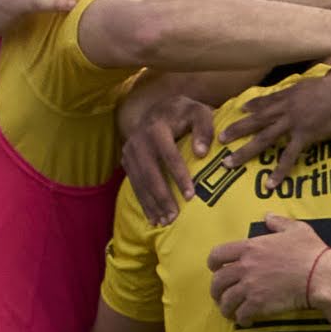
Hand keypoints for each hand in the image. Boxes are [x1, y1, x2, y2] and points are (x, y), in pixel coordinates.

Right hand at [118, 75, 221, 225]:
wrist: (159, 109)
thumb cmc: (185, 113)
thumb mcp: (199, 112)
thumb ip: (204, 128)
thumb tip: (201, 153)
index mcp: (156, 128)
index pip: (169, 155)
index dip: (179, 176)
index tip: (190, 196)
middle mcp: (138, 140)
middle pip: (150, 173)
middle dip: (162, 196)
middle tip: (174, 217)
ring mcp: (129, 151)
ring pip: (140, 182)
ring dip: (151, 204)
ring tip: (165, 222)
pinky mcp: (126, 161)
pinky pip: (134, 184)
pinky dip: (143, 202)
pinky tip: (153, 218)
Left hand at [209, 215, 330, 321]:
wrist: (320, 275)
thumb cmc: (310, 251)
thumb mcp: (296, 228)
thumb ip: (278, 222)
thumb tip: (268, 216)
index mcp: (250, 247)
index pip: (218, 254)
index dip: (213, 263)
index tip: (215, 269)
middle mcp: (245, 267)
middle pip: (218, 281)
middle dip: (215, 290)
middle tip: (220, 295)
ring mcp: (250, 286)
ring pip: (226, 300)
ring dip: (226, 307)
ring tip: (230, 312)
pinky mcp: (259, 304)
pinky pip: (241, 314)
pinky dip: (241, 319)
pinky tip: (245, 320)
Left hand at [221, 62, 330, 169]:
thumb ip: (330, 75)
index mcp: (294, 92)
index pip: (270, 100)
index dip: (254, 105)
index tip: (241, 109)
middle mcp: (288, 106)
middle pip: (258, 119)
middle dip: (237, 129)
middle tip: (220, 138)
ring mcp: (294, 122)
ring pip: (263, 139)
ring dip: (244, 152)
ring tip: (229, 163)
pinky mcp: (304, 136)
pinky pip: (288, 156)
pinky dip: (279, 171)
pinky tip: (270, 183)